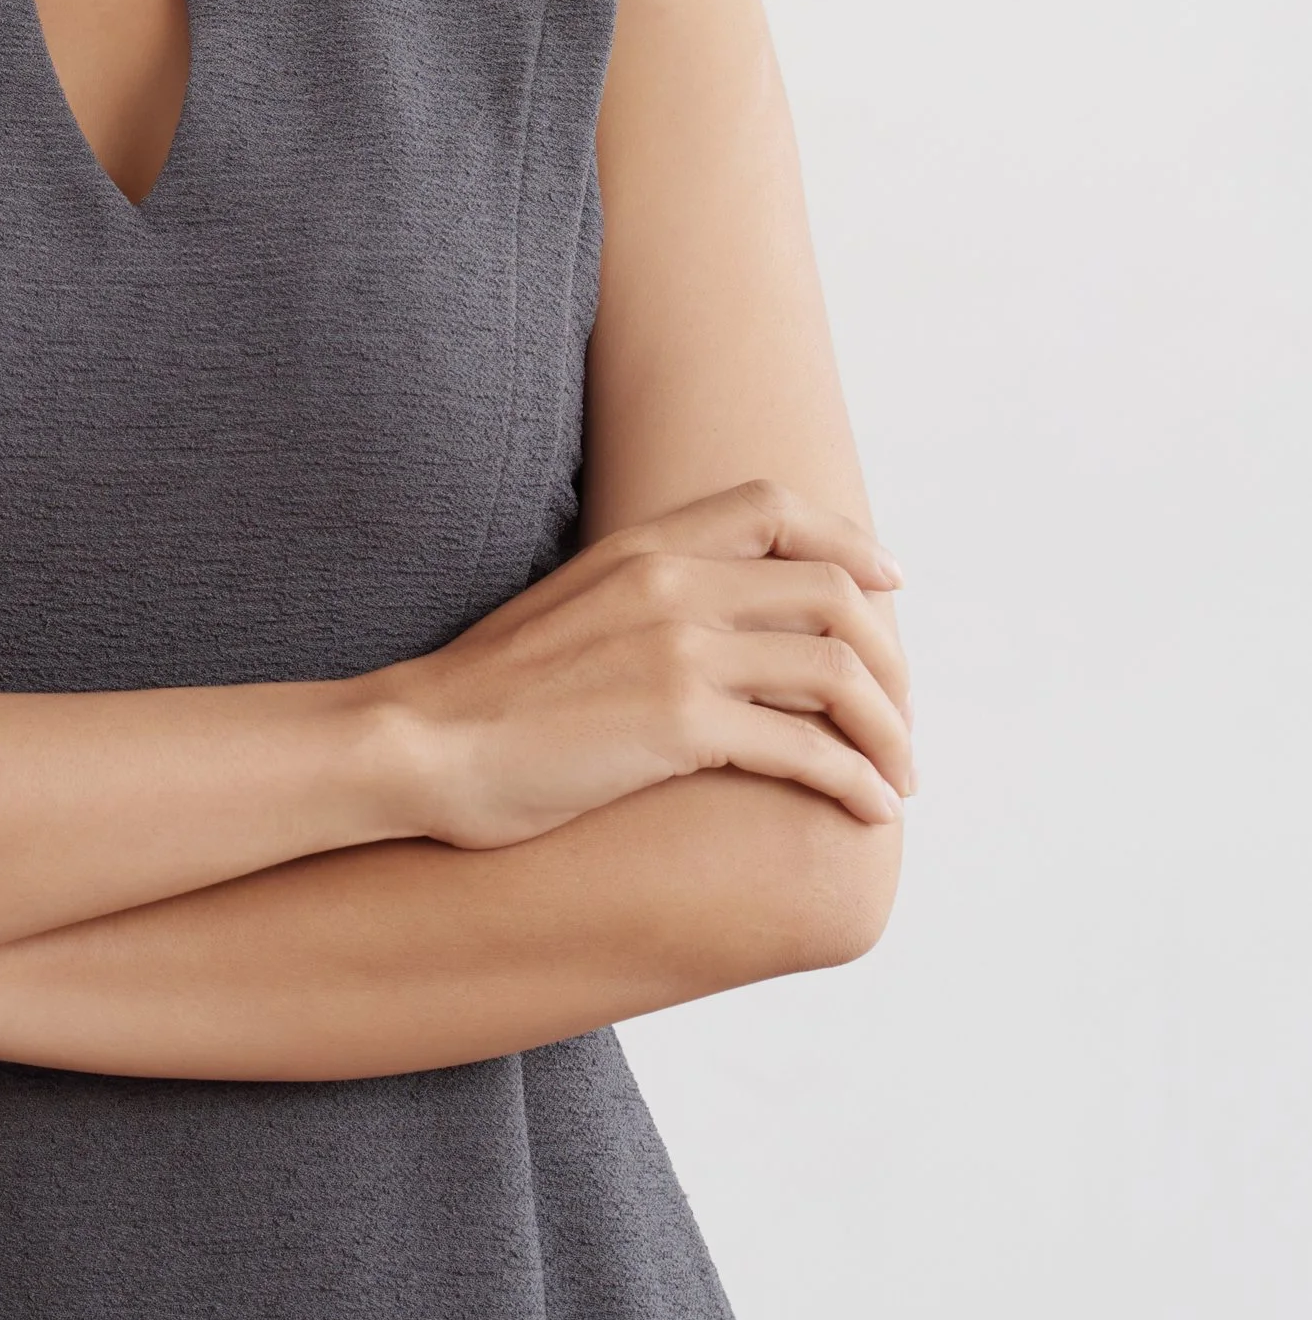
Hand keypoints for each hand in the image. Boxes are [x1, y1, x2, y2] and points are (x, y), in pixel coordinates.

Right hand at [372, 478, 912, 842]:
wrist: (420, 744)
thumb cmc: (489, 696)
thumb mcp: (573, 609)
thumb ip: (645, 598)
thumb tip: (717, 628)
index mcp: (644, 548)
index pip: (777, 508)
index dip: (850, 543)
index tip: (890, 585)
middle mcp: (671, 584)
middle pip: (833, 594)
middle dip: (889, 660)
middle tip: (899, 718)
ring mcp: (678, 652)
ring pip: (836, 672)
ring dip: (887, 729)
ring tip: (897, 778)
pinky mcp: (677, 727)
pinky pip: (804, 749)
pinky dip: (854, 780)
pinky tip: (866, 810)